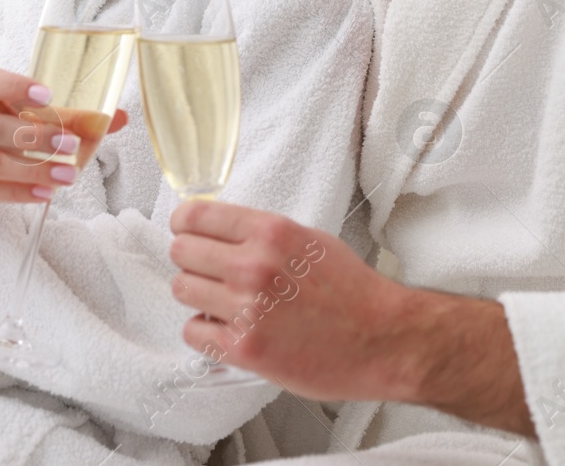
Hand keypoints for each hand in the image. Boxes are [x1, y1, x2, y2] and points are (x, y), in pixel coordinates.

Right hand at [0, 67, 127, 208]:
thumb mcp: (18, 110)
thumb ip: (66, 112)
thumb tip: (118, 117)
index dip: (16, 86)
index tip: (48, 94)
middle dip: (36, 137)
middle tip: (72, 145)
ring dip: (34, 171)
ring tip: (68, 175)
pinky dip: (19, 192)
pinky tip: (46, 193)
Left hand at [168, 203, 534, 436]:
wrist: (383, 339)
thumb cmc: (351, 290)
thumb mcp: (308, 239)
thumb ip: (262, 234)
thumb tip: (219, 230)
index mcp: (270, 232)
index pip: (195, 215)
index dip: (186, 224)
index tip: (188, 232)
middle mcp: (254, 266)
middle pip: (181, 252)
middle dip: (191, 260)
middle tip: (207, 271)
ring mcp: (247, 309)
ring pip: (182, 290)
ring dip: (197, 296)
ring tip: (222, 303)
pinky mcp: (245, 349)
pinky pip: (194, 332)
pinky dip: (205, 331)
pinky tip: (226, 329)